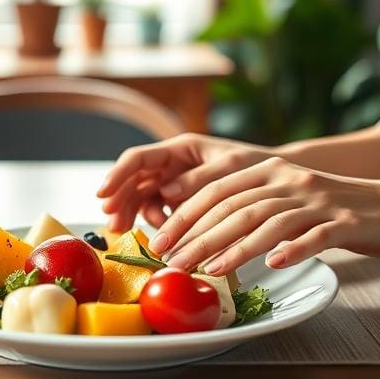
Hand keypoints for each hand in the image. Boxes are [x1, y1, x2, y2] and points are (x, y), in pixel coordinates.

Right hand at [97, 133, 277, 231]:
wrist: (276, 182)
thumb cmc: (257, 168)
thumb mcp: (232, 168)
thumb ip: (200, 178)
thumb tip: (167, 192)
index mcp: (180, 147)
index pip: (138, 158)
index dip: (117, 176)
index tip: (103, 195)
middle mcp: (172, 163)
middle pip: (133, 179)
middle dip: (119, 199)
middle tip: (112, 223)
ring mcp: (174, 181)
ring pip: (140, 195)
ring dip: (130, 212)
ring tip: (124, 230)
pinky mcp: (180, 200)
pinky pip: (156, 208)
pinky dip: (151, 220)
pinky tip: (157, 230)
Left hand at [147, 157, 379, 274]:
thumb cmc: (338, 209)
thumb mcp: (289, 199)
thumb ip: (251, 207)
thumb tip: (203, 233)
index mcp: (272, 169)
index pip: (218, 189)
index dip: (185, 213)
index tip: (159, 237)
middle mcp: (291, 179)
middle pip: (235, 206)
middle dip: (197, 234)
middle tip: (169, 259)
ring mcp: (320, 200)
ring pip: (267, 221)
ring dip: (232, 247)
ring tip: (205, 269)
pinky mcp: (348, 222)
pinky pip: (316, 236)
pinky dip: (292, 249)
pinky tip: (273, 265)